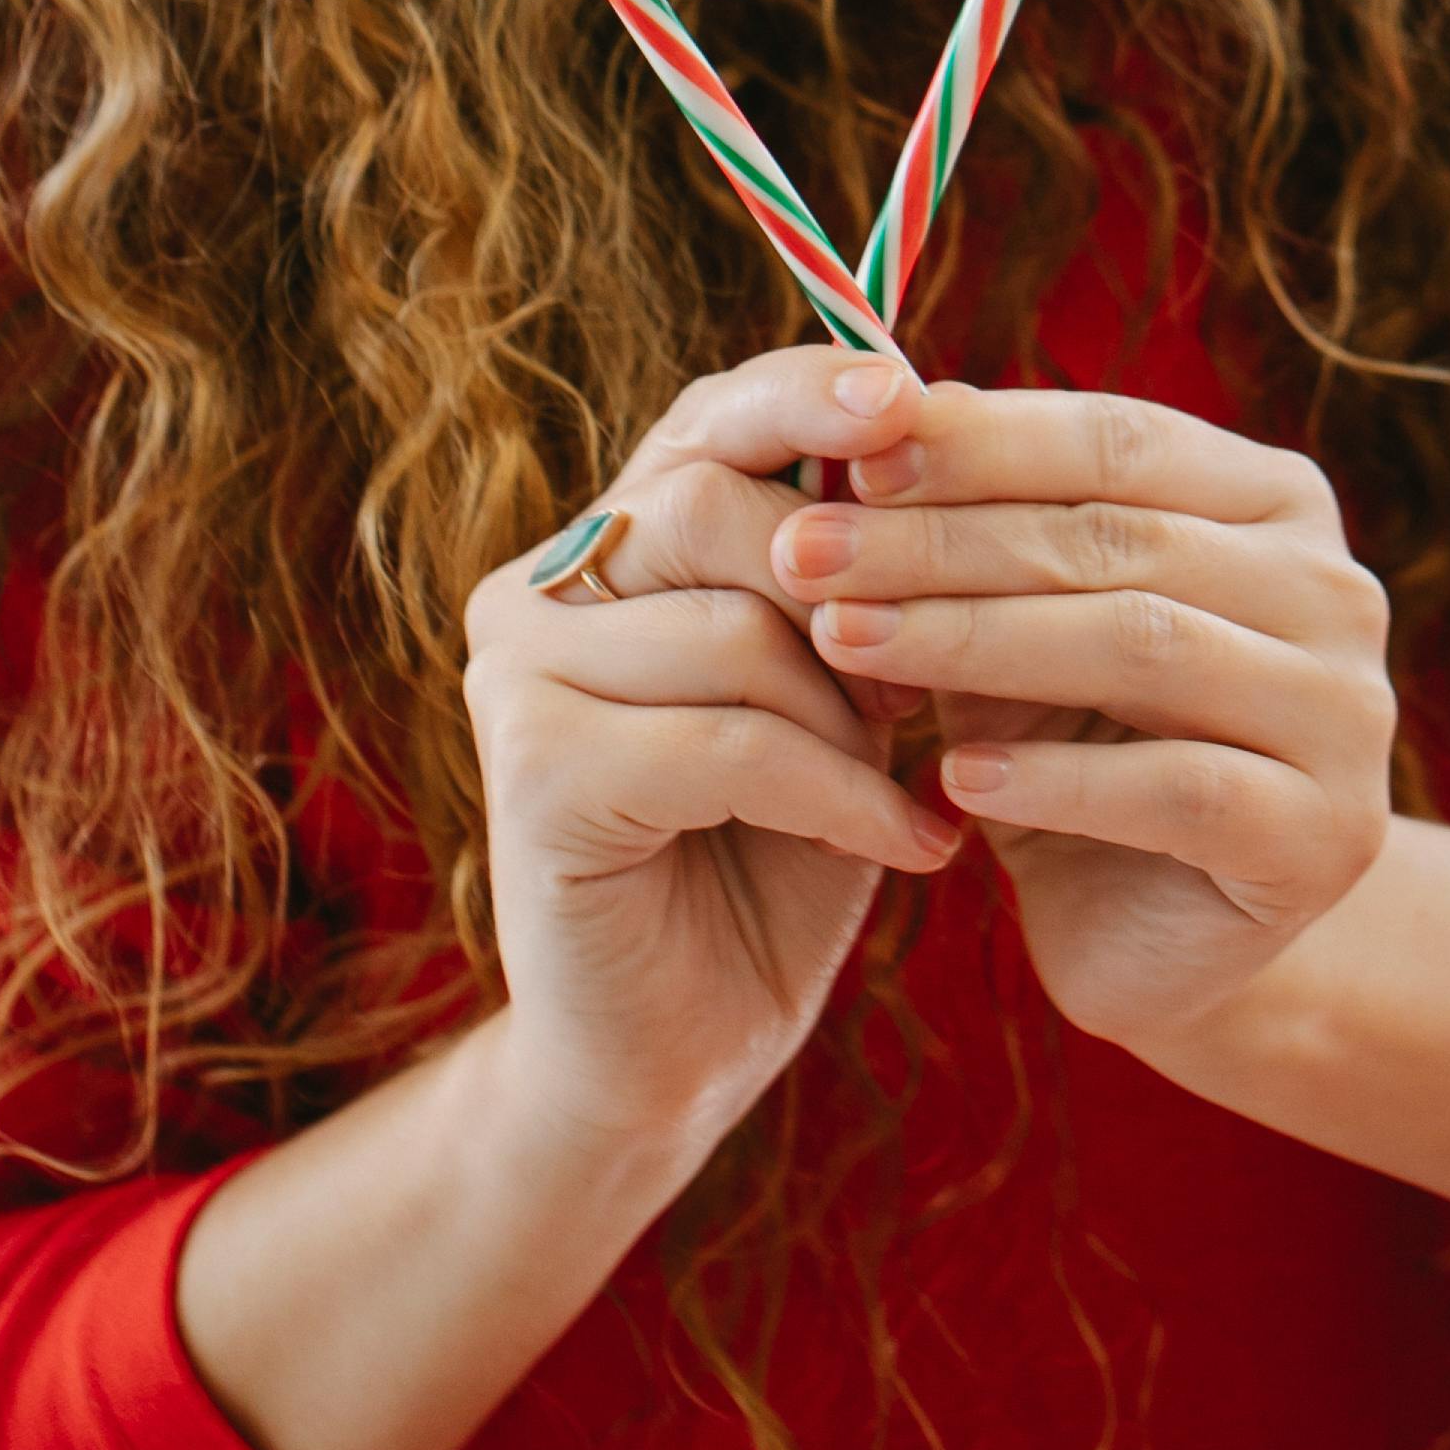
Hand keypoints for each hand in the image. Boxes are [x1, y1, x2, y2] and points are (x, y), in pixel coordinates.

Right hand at [462, 348, 954, 1182]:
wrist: (678, 1057)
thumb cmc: (772, 859)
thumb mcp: (833, 695)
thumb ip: (847, 579)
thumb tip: (932, 435)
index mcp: (610, 539)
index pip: (710, 416)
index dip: (810, 392)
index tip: (915, 393)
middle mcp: (538, 584)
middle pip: (718, 505)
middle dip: (858, 592)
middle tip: (924, 695)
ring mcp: (517, 672)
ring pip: (736, 628)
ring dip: (854, 720)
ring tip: (908, 791)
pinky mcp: (532, 768)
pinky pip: (727, 740)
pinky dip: (839, 795)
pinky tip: (906, 847)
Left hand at [768, 374, 1394, 1061]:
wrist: (1161, 940)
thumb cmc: (1078, 746)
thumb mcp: (1018, 625)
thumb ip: (979, 530)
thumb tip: (877, 416)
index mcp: (1278, 501)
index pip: (1117, 439)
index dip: (978, 442)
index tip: (847, 455)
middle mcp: (1335, 590)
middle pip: (1118, 539)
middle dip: (944, 541)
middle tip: (806, 552)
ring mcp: (1348, 715)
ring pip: (1145, 646)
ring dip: (976, 639)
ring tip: (846, 644)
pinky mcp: (1327, 836)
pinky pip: (1180, 788)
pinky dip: (1060, 779)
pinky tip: (954, 780)